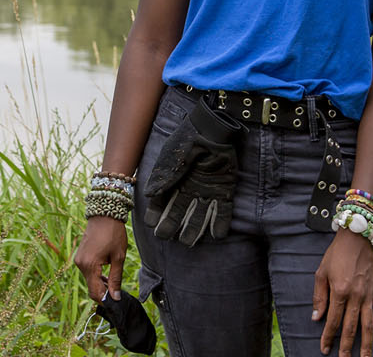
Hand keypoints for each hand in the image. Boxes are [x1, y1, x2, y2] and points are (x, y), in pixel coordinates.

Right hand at [73, 216, 128, 301]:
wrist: (104, 215)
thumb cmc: (113, 234)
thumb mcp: (119, 257)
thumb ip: (116, 279)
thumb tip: (116, 297)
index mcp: (90, 265)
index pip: (95, 292)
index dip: (105, 300)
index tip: (116, 303)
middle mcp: (81, 264)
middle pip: (91, 287)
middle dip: (103, 293)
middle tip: (117, 293)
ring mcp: (79, 260)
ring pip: (89, 280)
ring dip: (100, 284)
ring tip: (113, 282)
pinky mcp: (80, 256)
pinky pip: (87, 272)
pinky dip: (96, 276)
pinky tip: (106, 274)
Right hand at [142, 101, 241, 245]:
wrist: (212, 130)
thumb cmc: (189, 141)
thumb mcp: (172, 159)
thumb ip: (163, 178)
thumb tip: (148, 195)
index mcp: (174, 182)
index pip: (161, 202)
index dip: (156, 213)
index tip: (152, 224)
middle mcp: (188, 189)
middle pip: (178, 212)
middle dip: (171, 225)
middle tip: (166, 236)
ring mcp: (206, 191)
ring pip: (199, 215)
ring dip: (194, 229)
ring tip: (189, 243)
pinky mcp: (224, 191)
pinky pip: (223, 211)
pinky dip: (220, 223)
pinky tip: (216, 234)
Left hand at [312, 230, 372, 356]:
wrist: (357, 239)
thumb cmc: (336, 254)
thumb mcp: (321, 273)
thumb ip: (319, 297)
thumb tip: (316, 318)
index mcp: (340, 291)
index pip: (333, 321)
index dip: (328, 337)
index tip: (324, 349)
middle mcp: (356, 297)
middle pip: (351, 327)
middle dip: (346, 346)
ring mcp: (369, 296)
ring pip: (368, 326)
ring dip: (367, 345)